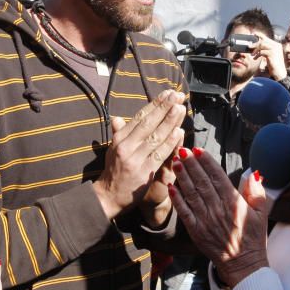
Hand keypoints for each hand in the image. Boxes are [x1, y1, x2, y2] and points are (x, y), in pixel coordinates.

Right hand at [94, 90, 185, 219]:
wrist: (109, 196)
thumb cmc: (114, 170)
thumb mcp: (113, 149)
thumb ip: (119, 133)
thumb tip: (117, 118)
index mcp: (120, 138)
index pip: (140, 117)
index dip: (155, 104)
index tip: (168, 93)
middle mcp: (126, 146)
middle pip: (148, 123)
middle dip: (164, 108)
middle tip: (177, 95)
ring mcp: (135, 159)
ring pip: (155, 137)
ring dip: (169, 122)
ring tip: (180, 108)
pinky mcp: (143, 172)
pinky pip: (159, 155)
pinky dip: (169, 143)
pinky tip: (179, 132)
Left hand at [169, 148, 268, 286]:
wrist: (243, 265)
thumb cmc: (253, 238)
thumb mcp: (262, 214)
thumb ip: (257, 193)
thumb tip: (254, 174)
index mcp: (234, 203)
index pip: (218, 177)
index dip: (207, 162)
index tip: (199, 150)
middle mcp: (218, 209)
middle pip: (202, 182)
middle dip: (191, 164)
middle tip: (183, 150)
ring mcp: (205, 220)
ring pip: (191, 193)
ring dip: (182, 177)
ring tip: (176, 162)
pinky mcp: (196, 231)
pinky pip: (184, 212)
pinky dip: (177, 199)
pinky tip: (171, 186)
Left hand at [253, 33, 287, 81]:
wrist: (279, 73)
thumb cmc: (274, 65)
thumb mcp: (269, 56)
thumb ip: (265, 50)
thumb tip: (255, 46)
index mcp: (277, 45)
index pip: (267, 38)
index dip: (260, 35)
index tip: (253, 34)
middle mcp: (277, 46)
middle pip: (263, 41)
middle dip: (255, 43)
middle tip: (249, 46)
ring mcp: (275, 50)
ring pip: (262, 45)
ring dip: (255, 50)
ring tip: (252, 55)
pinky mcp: (272, 54)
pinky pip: (262, 52)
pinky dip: (257, 55)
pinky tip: (255, 58)